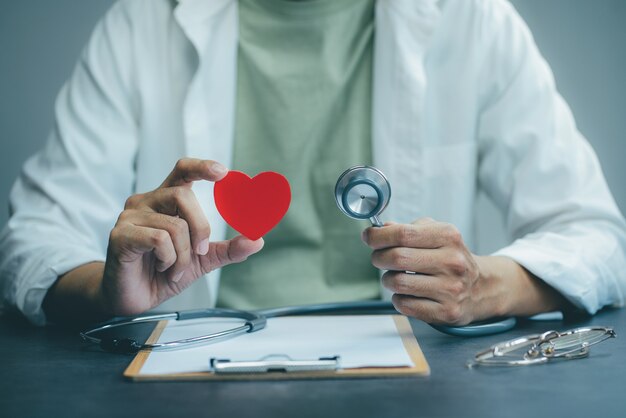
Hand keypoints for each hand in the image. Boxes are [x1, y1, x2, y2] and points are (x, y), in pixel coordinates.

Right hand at [100, 158, 263, 315]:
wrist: (135, 298)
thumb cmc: (163, 272)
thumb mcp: (202, 259)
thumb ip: (228, 249)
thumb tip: (257, 240)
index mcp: (165, 201)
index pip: (182, 170)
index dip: (201, 166)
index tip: (223, 172)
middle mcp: (146, 202)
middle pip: (183, 196)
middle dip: (201, 227)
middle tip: (200, 251)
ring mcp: (130, 216)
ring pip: (174, 225)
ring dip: (184, 255)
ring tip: (174, 268)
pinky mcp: (120, 234)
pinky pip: (159, 240)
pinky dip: (169, 259)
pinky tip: (160, 267)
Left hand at [363, 218, 493, 324]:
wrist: (482, 287)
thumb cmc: (451, 258)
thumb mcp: (436, 234)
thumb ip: (407, 229)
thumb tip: (380, 228)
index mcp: (448, 237)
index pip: (403, 234)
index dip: (378, 236)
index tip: (369, 237)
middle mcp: (452, 262)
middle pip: (397, 258)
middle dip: (379, 258)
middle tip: (379, 258)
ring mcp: (450, 289)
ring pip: (398, 283)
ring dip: (387, 280)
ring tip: (394, 277)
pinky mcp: (446, 311)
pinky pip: (405, 305)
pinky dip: (398, 299)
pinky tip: (407, 293)